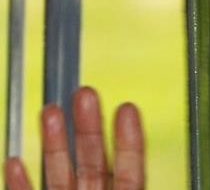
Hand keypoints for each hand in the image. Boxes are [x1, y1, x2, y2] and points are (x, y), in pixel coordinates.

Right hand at [3, 88, 144, 189]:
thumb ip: (127, 186)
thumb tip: (131, 176)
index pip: (130, 170)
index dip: (129, 140)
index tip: (127, 108)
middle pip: (93, 162)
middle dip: (89, 127)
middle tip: (86, 93)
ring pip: (60, 175)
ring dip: (54, 144)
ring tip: (51, 110)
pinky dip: (20, 183)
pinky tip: (15, 160)